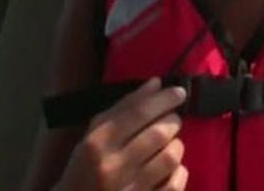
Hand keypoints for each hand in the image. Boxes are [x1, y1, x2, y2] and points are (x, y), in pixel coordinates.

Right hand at [55, 77, 188, 190]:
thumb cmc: (84, 169)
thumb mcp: (93, 136)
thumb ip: (123, 107)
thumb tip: (155, 83)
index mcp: (97, 143)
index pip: (138, 113)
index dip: (163, 99)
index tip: (179, 92)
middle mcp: (112, 166)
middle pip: (158, 133)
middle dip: (172, 121)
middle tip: (172, 120)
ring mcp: (129, 190)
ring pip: (170, 158)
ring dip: (176, 146)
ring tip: (169, 145)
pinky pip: (174, 185)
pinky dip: (179, 173)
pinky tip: (171, 170)